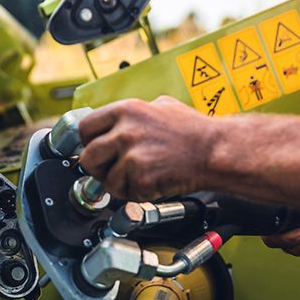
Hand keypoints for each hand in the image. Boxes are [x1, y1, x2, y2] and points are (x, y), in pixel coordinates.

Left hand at [78, 97, 213, 200]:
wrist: (214, 151)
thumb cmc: (192, 131)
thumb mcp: (158, 106)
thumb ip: (130, 116)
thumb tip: (110, 125)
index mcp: (126, 110)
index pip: (84, 128)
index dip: (88, 142)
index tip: (93, 149)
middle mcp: (125, 132)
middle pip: (87, 157)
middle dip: (97, 167)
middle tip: (111, 169)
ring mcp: (132, 156)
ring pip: (105, 180)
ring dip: (118, 183)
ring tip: (139, 176)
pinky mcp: (141, 178)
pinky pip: (124, 193)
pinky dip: (135, 193)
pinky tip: (151, 181)